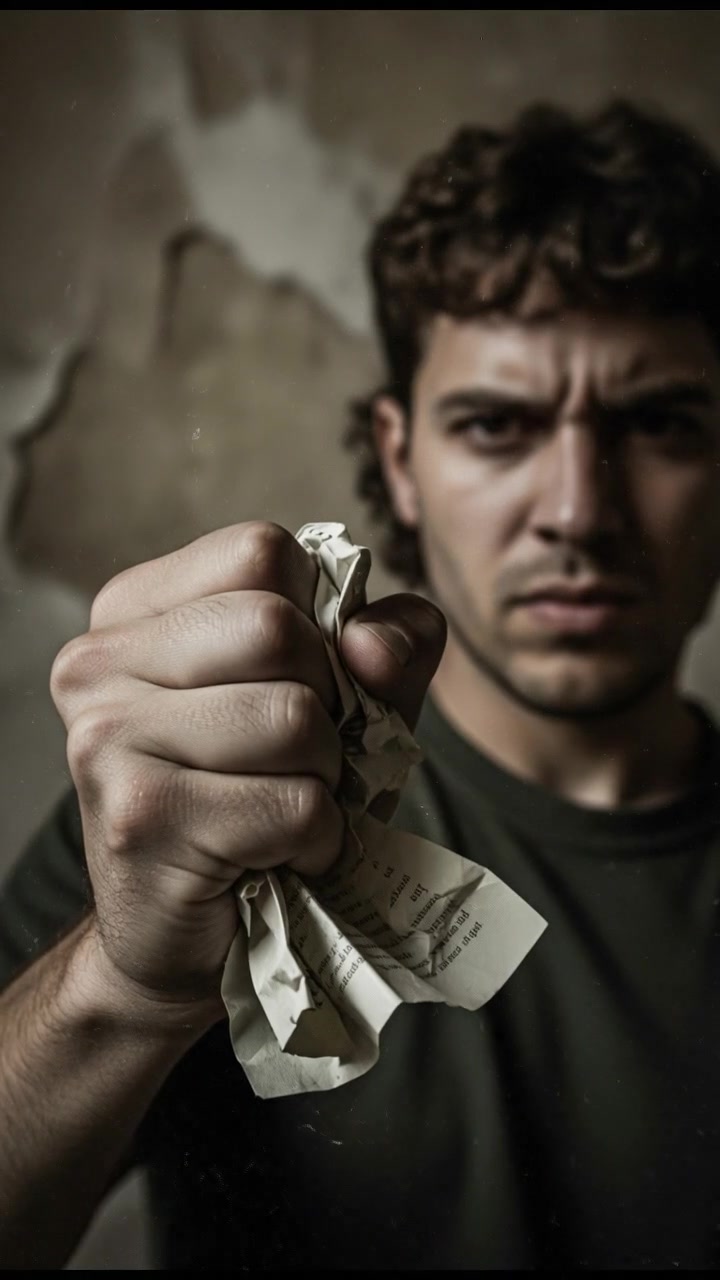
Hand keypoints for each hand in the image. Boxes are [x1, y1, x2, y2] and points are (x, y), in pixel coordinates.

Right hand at [51, 523, 445, 1018]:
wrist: (192, 938)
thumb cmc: (266, 801)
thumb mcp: (343, 703)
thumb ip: (386, 645)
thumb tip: (374, 641)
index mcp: (135, 609)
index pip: (263, 552)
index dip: (318, 622)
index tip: (301, 684)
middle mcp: (99, 661)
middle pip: (277, 627)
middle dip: (324, 704)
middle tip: (295, 761)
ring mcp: (107, 736)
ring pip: (292, 717)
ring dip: (322, 780)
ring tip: (279, 810)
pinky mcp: (138, 816)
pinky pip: (293, 805)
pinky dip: (315, 838)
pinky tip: (273, 856)